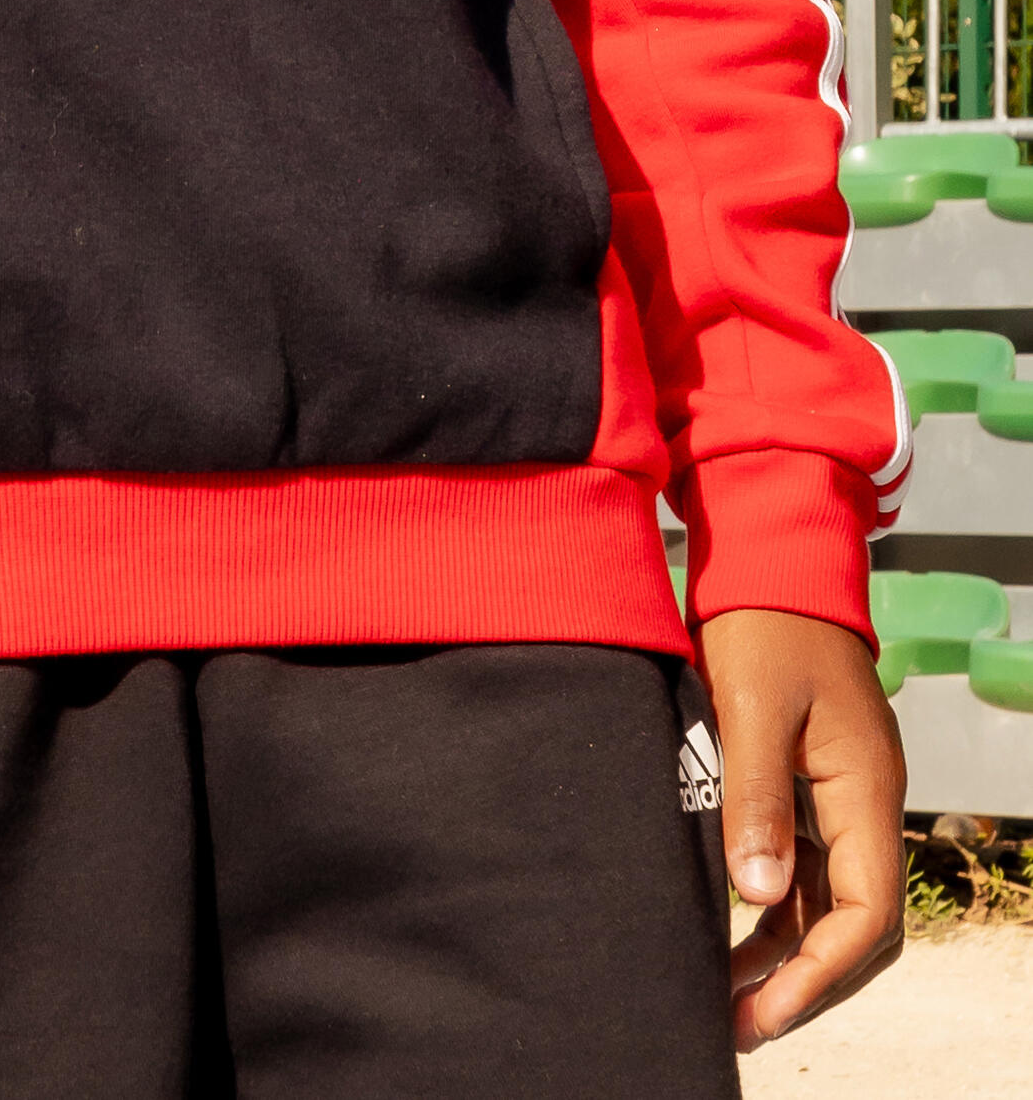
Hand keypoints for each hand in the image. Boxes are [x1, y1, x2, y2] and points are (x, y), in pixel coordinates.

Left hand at [702, 606, 905, 1050]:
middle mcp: (862, 806)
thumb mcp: (754, 707)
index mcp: (866, 793)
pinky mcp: (805, 786)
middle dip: (803, 982)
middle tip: (738, 1025)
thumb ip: (756, 798)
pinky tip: (726, 932)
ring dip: (783, 954)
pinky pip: (802, 869)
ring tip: (723, 998)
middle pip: (853, 925)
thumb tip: (760, 896)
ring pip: (826, 904)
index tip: (764, 1010)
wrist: (768, 564)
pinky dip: (770, 909)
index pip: (865, 916)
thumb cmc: (763, 626)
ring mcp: (837, 798)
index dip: (818, 974)